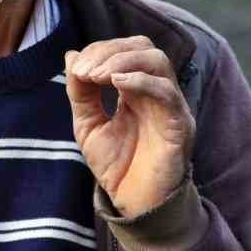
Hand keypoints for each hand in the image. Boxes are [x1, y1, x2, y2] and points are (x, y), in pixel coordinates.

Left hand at [64, 38, 194, 218]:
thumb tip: (71, 54)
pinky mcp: (180, 125)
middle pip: (144, 47)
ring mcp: (171, 106)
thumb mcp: (88, 125)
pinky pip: (167, 92)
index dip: (99, 51)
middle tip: (86, 72)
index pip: (125, 50)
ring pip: (158, 61)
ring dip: (123, 60)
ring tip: (97, 76)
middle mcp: (157, 92)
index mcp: (137, 90)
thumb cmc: (116, 167)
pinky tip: (116, 83)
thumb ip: (80, 92)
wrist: (134, 204)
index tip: (77, 70)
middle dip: (111, 51)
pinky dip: (140, 81)